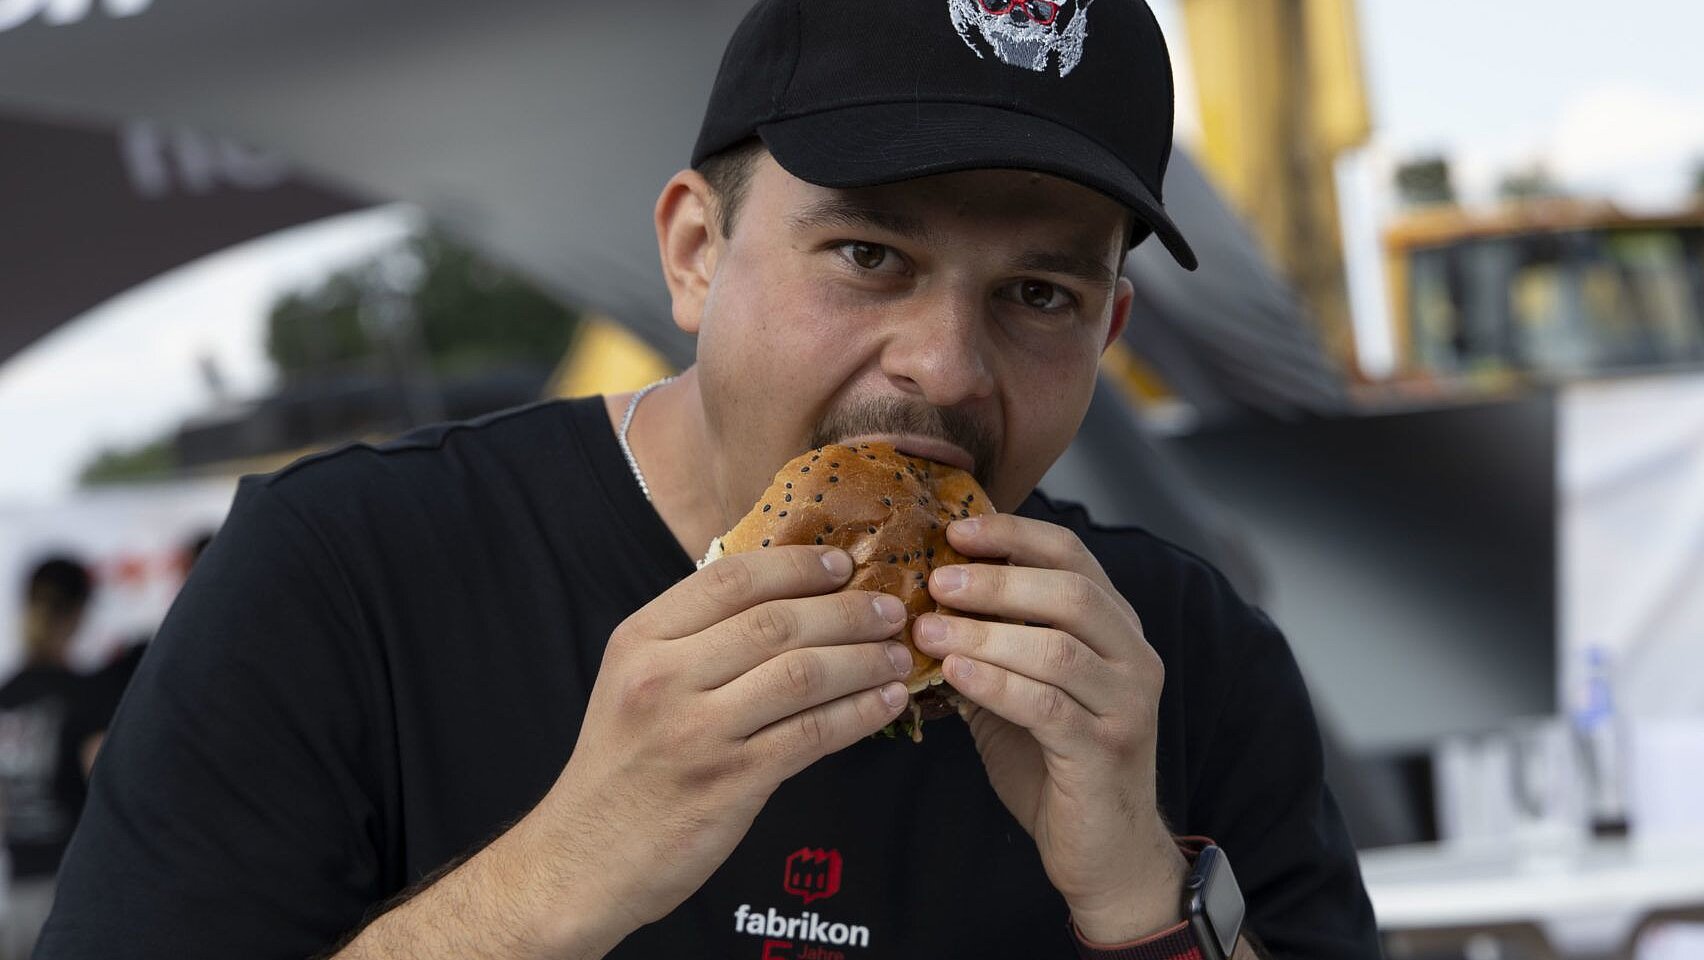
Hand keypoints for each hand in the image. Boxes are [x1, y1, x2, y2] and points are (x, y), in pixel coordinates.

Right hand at [530, 545, 910, 940]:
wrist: (581, 860)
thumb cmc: (621, 768)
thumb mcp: (633, 682)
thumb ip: (694, 640)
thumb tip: (784, 599)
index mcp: (640, 640)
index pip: (731, 578)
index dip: (797, 565)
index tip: (843, 563)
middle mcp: (665, 677)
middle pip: (777, 621)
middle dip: (847, 610)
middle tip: (890, 609)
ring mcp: (697, 731)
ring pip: (803, 674)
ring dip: (864, 660)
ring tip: (897, 655)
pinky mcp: (729, 782)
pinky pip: (812, 733)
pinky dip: (859, 713)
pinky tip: (886, 703)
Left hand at [914, 515, 1187, 941]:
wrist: (1103, 851)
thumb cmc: (1054, 765)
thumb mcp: (1021, 690)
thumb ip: (993, 645)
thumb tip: (925, 600)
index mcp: (1116, 629)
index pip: (1073, 557)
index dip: (1013, 535)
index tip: (955, 531)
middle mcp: (1134, 658)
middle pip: (1070, 594)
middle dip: (996, 580)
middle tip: (935, 582)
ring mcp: (1127, 705)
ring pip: (1056, 648)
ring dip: (984, 633)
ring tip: (927, 630)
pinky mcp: (1107, 751)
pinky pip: (1048, 705)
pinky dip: (995, 683)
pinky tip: (953, 674)